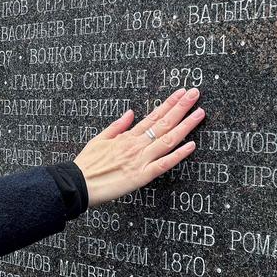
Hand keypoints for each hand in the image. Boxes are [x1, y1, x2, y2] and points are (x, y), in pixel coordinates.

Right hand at [72, 88, 203, 206]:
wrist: (77, 183)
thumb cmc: (86, 164)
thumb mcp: (99, 139)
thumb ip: (117, 126)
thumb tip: (130, 113)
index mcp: (127, 136)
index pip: (153, 116)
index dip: (169, 104)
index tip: (181, 93)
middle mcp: (136, 145)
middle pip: (164, 123)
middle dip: (181, 107)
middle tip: (195, 94)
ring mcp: (140, 160)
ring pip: (167, 140)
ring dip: (185, 126)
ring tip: (199, 113)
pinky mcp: (141, 176)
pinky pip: (163, 164)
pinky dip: (177, 155)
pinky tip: (191, 145)